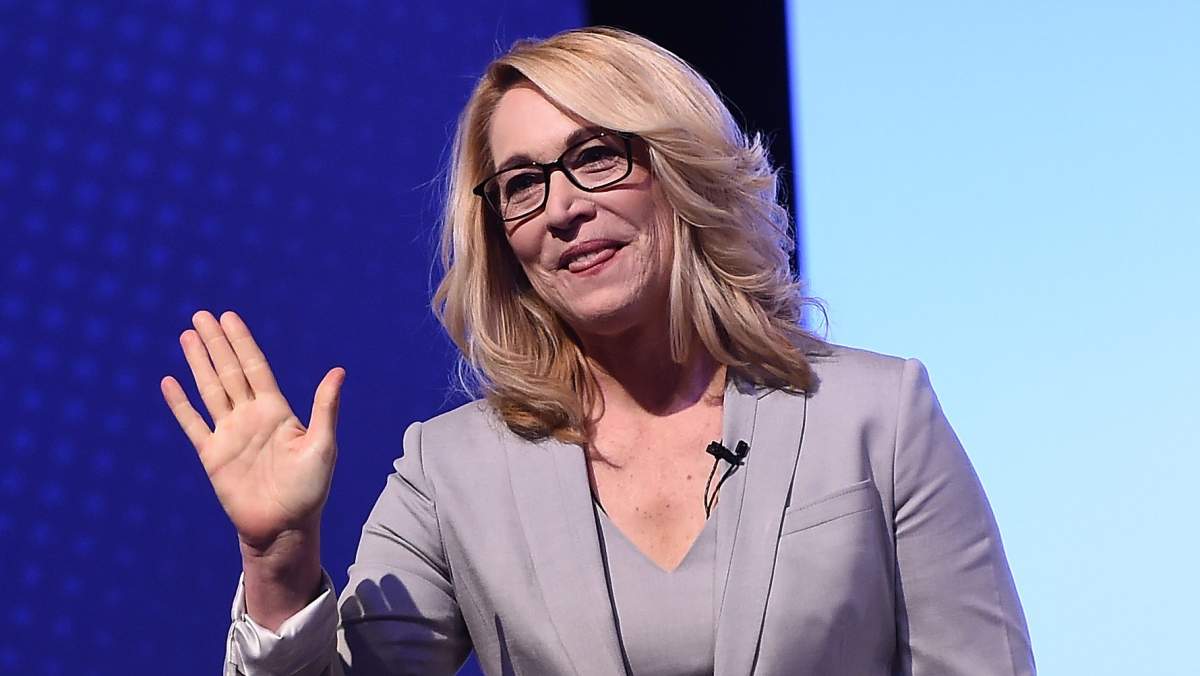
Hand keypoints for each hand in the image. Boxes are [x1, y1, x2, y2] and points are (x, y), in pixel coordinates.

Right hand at [161, 310, 344, 551]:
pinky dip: (180, 404)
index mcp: (277, 411)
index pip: (255, 367)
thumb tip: (338, 371)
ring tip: (187, 337)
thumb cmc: (310, 489)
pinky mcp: (212, 456)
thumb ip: (325, 408)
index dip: (242, 342)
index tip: (229, 317)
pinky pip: (193, 424)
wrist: (284, 527)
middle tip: (200, 315)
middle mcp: (251, 417)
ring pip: (209, 390)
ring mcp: (229, 435)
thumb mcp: (323, 445)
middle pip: (228, 371)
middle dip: (215, 343)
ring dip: (197, 363)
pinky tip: (170, 382)